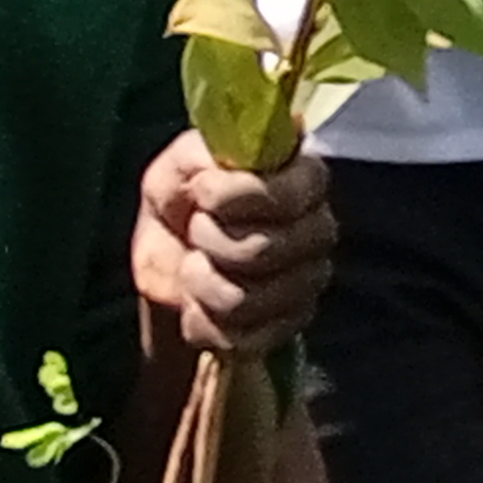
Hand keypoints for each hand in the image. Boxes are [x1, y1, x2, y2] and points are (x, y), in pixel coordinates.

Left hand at [137, 130, 337, 355]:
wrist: (165, 267)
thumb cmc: (176, 206)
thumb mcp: (177, 168)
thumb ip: (208, 153)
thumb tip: (248, 145)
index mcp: (302, 180)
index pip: (289, 195)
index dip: (239, 196)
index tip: (203, 192)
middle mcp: (317, 229)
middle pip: (264, 250)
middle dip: (209, 242)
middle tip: (194, 231)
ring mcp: (307, 282)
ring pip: (248, 298)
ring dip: (201, 285)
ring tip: (192, 270)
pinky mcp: (287, 327)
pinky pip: (243, 337)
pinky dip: (204, 323)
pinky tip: (198, 305)